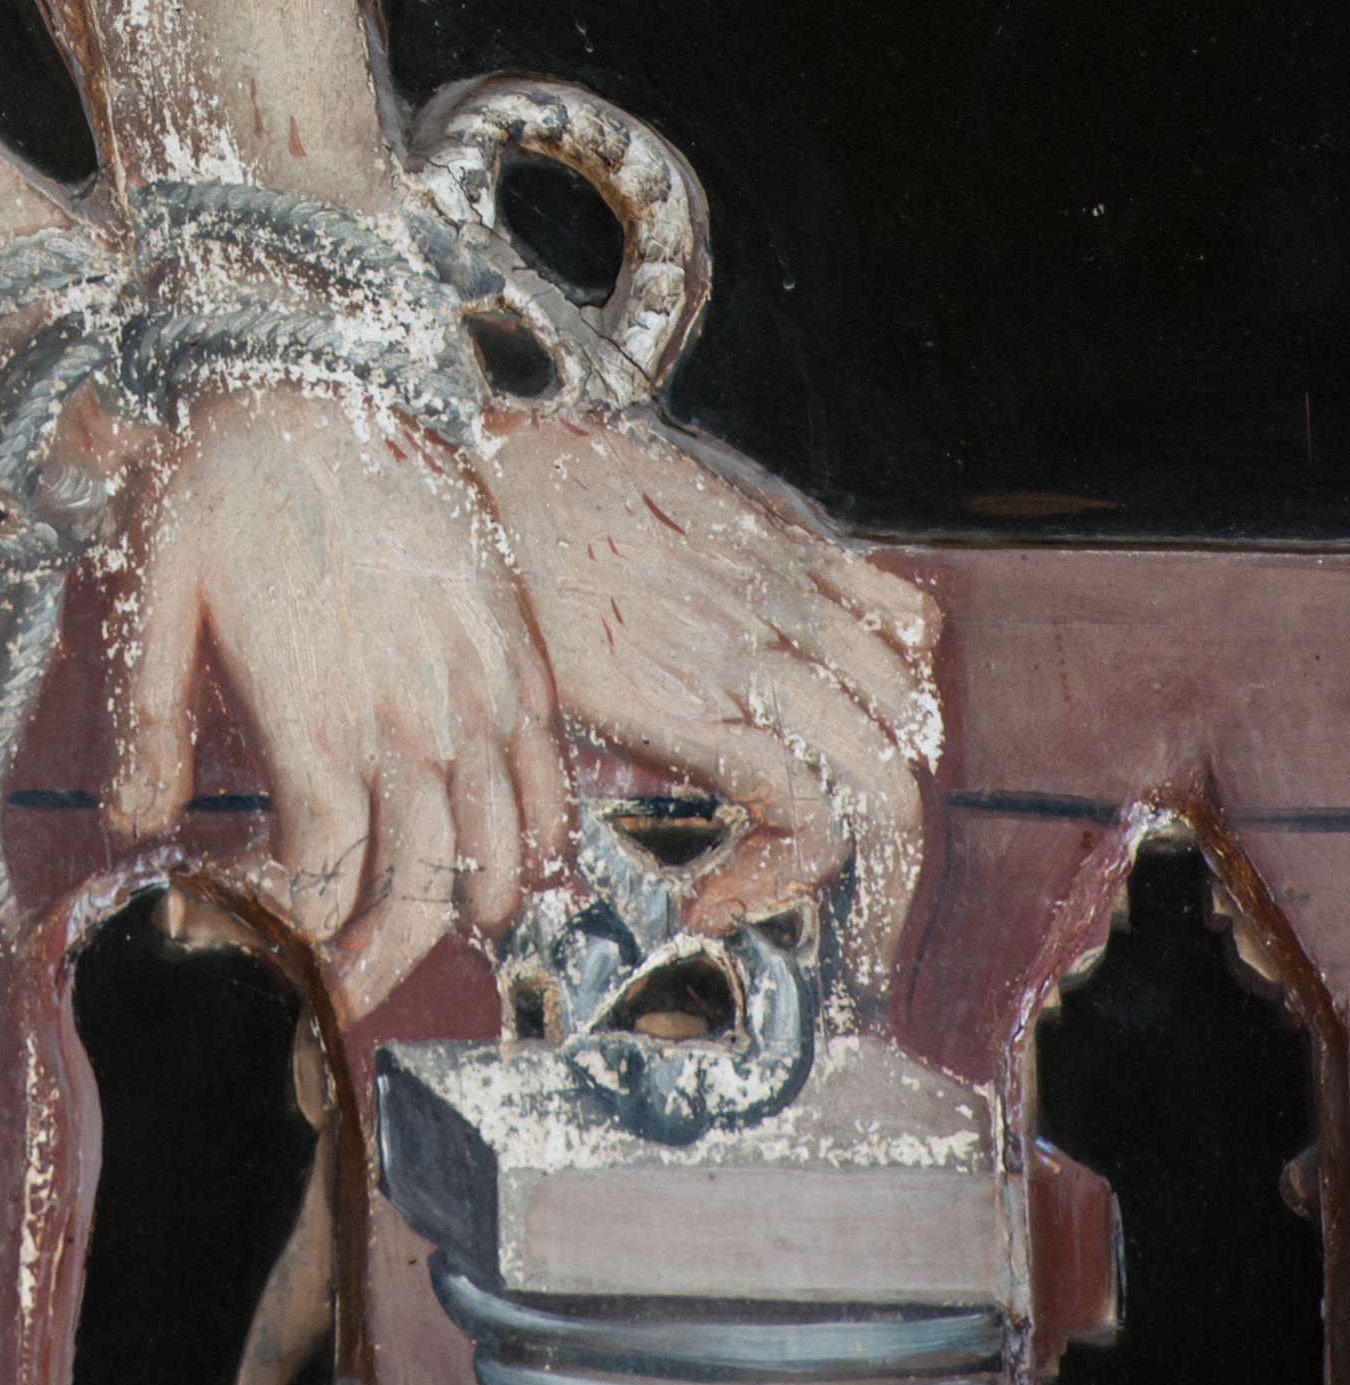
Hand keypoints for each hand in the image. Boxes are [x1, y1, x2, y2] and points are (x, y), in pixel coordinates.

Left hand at [99, 387, 570, 1014]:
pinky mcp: (517, 645)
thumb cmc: (223, 474)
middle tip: (336, 988)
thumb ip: (144, 724)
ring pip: (502, 853)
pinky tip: (509, 852)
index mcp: (317, 728)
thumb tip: (134, 826)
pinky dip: (541, 834)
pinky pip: (553, 773)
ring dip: (467, 912)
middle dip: (378, 965)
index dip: (287, 940)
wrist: (318, 361)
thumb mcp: (152, 597)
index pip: (321, 889)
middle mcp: (410, 726)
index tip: (256, 940)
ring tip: (421, 929)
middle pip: (419, 899)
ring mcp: (478, 688)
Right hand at [478, 407, 940, 969]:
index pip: (909, 629)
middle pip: (909, 719)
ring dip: (854, 859)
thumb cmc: (531, 486)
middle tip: (842, 868)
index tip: (845, 756)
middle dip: (888, 810)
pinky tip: (720, 895)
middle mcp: (784, 598)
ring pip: (880, 776)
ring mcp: (749, 652)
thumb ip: (704, 547)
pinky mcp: (697, 705)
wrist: (474, 487)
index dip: (896, 705)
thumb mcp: (651, 486)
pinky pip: (805, 809)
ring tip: (793, 898)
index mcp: (777, 546)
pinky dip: (786, 869)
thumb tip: (694, 615)